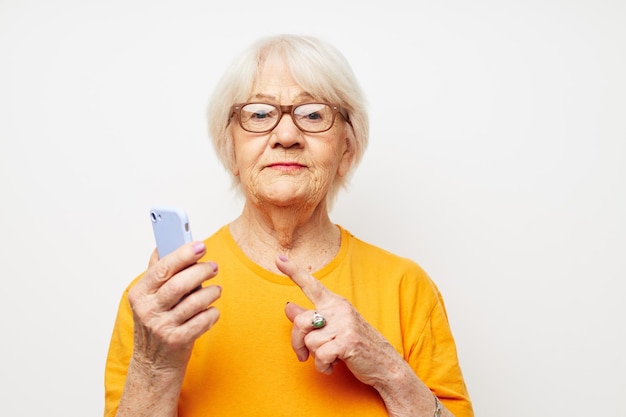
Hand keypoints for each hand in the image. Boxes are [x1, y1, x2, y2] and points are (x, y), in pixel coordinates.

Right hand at [128, 241, 221, 370]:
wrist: (153, 364)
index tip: (200, 245)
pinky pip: (203, 320)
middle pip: (179, 283)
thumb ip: (157, 272)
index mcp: (139, 294)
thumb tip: (163, 243)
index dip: (183, 254)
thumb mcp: (149, 298)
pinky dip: (212, 312)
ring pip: (194, 301)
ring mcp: (162, 327)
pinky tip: (211, 310)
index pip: (161, 268)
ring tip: (215, 290)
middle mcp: (147, 310)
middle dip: (201, 271)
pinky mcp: (177, 341)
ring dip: (210, 292)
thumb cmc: (156, 323)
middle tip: (213, 267)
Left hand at [277, 255, 404, 387]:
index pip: (311, 285)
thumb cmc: (357, 346)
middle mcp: (340, 309)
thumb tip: (288, 308)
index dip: (293, 271)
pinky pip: (320, 356)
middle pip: (300, 321)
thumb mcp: (333, 328)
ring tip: (330, 358)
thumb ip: (310, 318)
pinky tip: (333, 366)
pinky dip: (323, 367)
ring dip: (315, 357)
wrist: (386, 365)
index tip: (279, 258)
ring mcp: (346, 325)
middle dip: (297, 342)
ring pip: (309, 342)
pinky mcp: (348, 342)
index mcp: (336, 303)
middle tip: (303, 355)